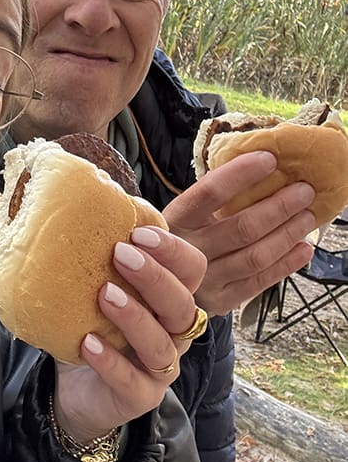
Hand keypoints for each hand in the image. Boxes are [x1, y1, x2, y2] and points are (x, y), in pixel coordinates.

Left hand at [53, 226, 205, 441]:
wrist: (75, 388)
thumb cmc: (92, 327)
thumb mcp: (94, 288)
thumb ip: (99, 257)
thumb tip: (82, 202)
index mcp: (168, 298)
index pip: (192, 270)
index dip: (173, 251)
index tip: (138, 233)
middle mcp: (173, 332)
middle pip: (182, 304)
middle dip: (155, 278)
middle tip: (120, 254)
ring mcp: (160, 368)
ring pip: (161, 344)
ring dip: (134, 317)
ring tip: (104, 295)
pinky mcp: (141, 397)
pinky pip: (133, 382)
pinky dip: (111, 362)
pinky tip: (88, 343)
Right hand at [164, 151, 315, 316]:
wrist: (153, 286)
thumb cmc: (176, 239)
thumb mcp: (182, 216)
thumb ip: (210, 199)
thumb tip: (260, 167)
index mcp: (174, 220)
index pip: (209, 193)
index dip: (241, 175)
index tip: (269, 159)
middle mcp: (185, 252)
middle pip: (242, 227)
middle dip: (279, 207)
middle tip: (304, 190)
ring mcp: (202, 280)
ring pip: (256, 256)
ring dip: (287, 234)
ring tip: (308, 217)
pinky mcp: (219, 301)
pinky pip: (259, 282)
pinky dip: (286, 264)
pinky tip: (303, 248)